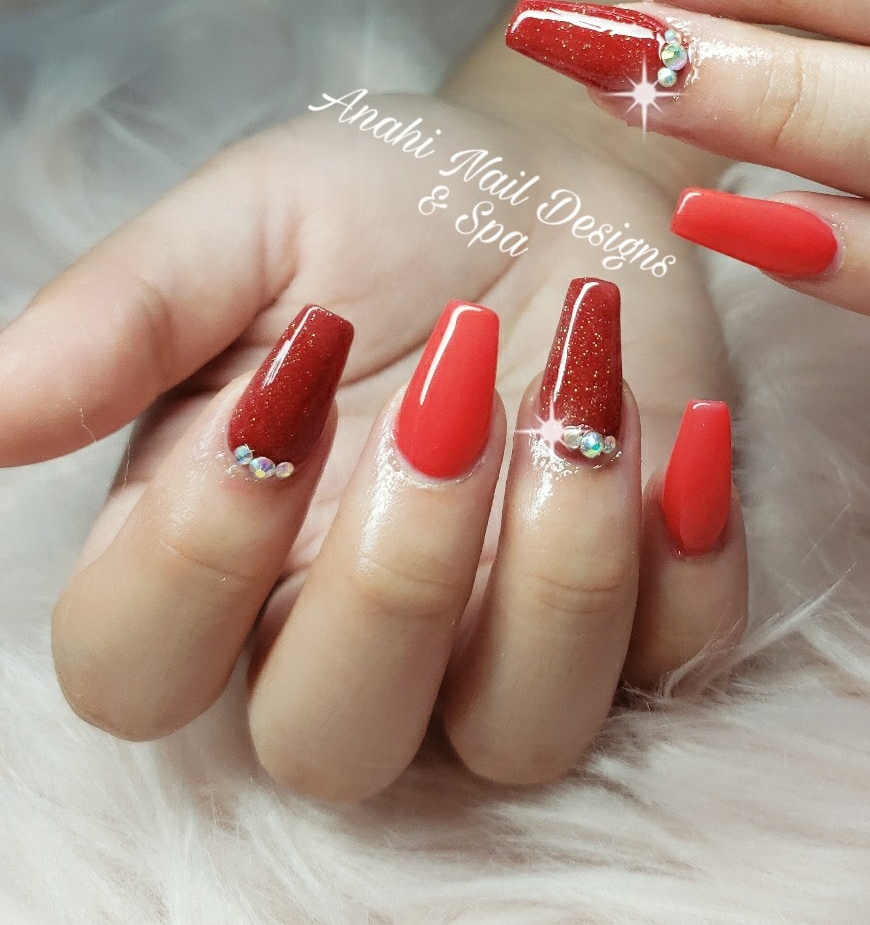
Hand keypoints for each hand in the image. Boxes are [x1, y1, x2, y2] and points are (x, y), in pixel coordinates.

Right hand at [0, 90, 744, 797]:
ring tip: (582, 398)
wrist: (553, 180)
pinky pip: (679, 658)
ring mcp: (505, 637)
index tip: (275, 392)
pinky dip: (690, 559)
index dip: (189, 565)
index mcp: (220, 544)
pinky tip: (678, 427)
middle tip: (449, 391)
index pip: (134, 669)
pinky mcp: (649, 607)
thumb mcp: (252, 219)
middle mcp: (349, 628)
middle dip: (393, 580)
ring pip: (517, 737)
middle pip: (327, 744)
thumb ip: (126, 314)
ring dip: (558, 576)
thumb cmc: (387, 204)